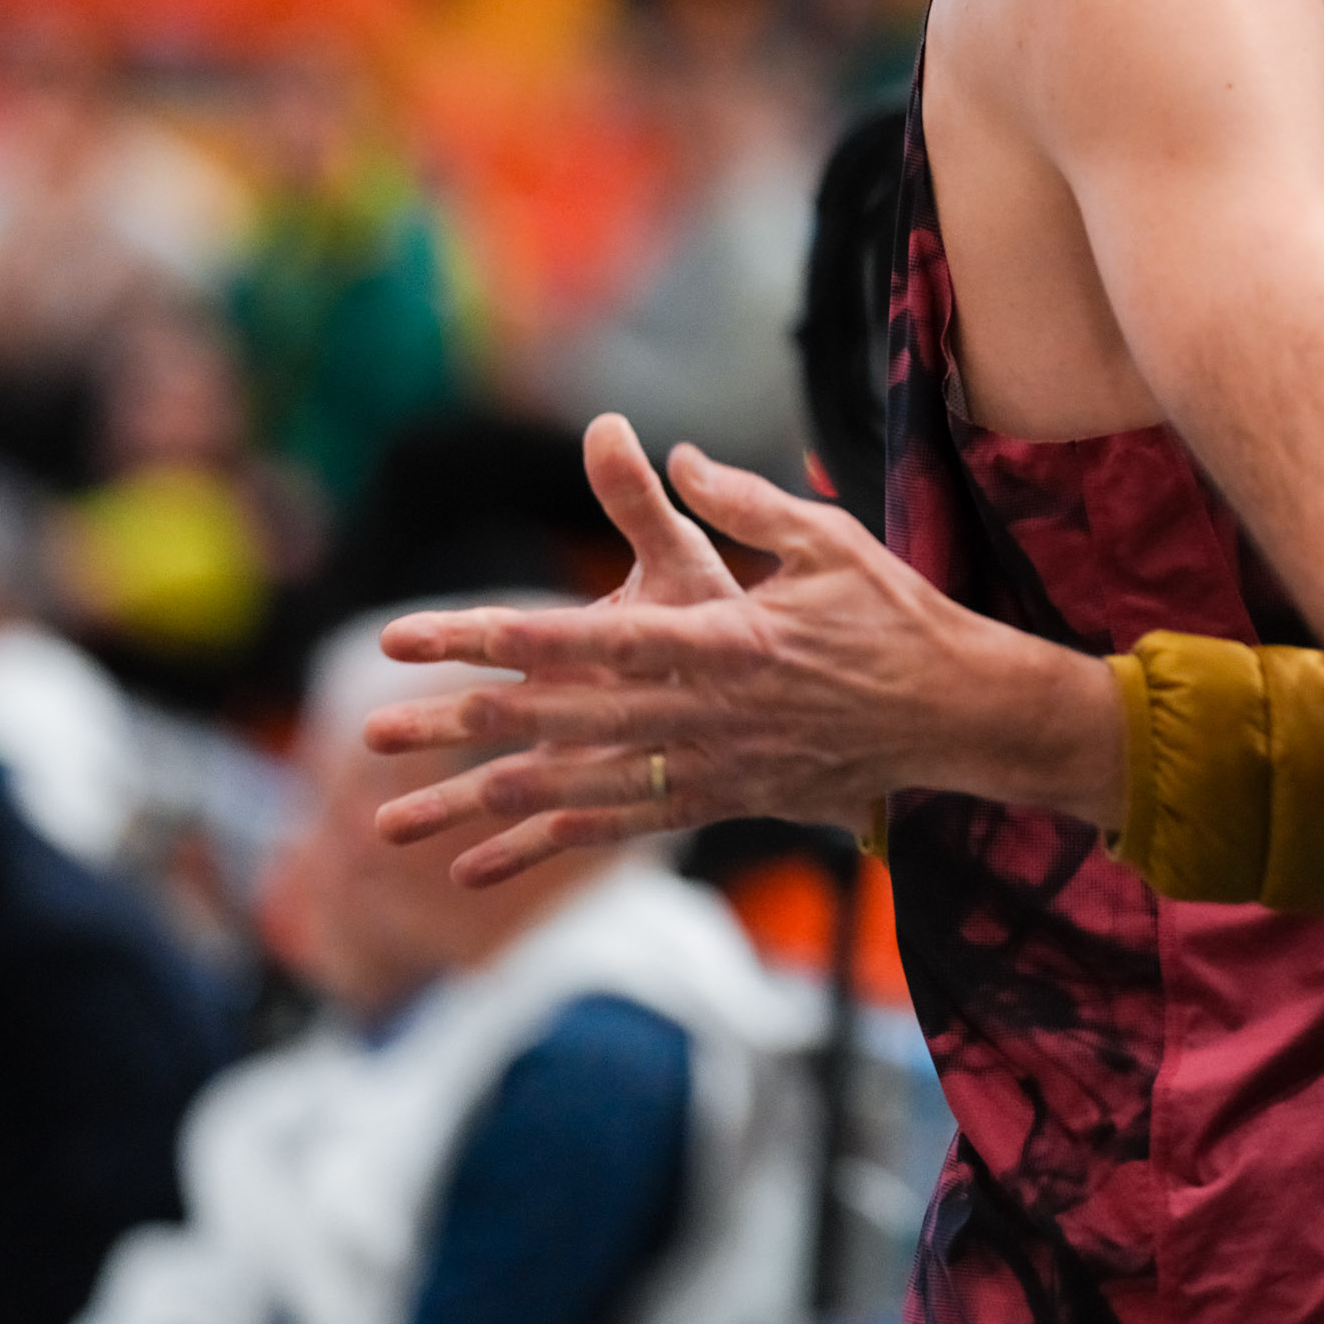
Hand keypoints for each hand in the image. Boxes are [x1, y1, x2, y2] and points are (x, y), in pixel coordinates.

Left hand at [366, 413, 1121, 886]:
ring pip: (570, 791)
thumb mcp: (826, 540)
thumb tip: (665, 453)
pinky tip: (477, 869)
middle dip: (453, 727)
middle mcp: (698, 713)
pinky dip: (543, 848)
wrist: (956, 715)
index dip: (487, 635)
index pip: (579, 638)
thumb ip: (741, 501)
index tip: (411, 634)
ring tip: (391, 822)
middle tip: (367, 732)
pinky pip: (615, 830)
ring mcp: (706, 767)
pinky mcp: (718, 801)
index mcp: (718, 639)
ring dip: (476, 806)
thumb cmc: (894, 618)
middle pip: (553, 723)